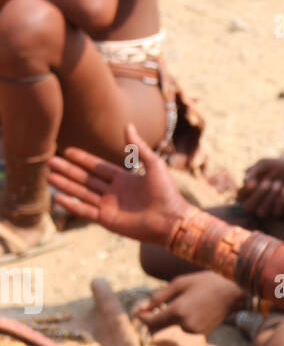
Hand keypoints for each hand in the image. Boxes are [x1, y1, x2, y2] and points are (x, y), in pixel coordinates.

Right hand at [49, 123, 188, 243]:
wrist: (172, 220)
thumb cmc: (166, 192)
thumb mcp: (153, 164)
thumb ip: (138, 147)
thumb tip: (128, 125)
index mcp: (124, 179)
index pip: (98, 167)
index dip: (83, 159)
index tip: (67, 151)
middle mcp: (114, 193)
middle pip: (86, 179)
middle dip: (68, 170)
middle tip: (50, 162)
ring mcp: (109, 207)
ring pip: (82, 193)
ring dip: (66, 185)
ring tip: (49, 177)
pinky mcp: (108, 220)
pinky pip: (85, 211)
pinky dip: (72, 205)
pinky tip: (58, 197)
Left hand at [135, 272, 245, 335]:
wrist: (231, 292)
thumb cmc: (204, 283)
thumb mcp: (179, 283)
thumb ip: (158, 297)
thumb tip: (139, 308)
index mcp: (178, 310)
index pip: (151, 322)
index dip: (142, 318)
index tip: (138, 312)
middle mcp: (185, 325)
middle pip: (158, 333)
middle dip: (151, 325)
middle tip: (150, 313)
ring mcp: (194, 333)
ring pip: (169, 336)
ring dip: (164, 328)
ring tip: (168, 313)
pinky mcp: (201, 337)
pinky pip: (181, 336)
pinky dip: (176, 330)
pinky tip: (182, 317)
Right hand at [237, 157, 283, 217]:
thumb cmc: (281, 168)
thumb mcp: (264, 164)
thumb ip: (253, 171)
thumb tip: (245, 183)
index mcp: (251, 190)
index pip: (240, 196)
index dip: (244, 191)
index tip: (252, 182)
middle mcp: (258, 201)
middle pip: (248, 207)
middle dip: (257, 195)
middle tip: (267, 182)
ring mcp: (269, 208)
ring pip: (261, 212)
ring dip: (270, 197)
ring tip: (279, 184)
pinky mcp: (280, 212)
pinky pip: (276, 212)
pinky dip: (281, 199)